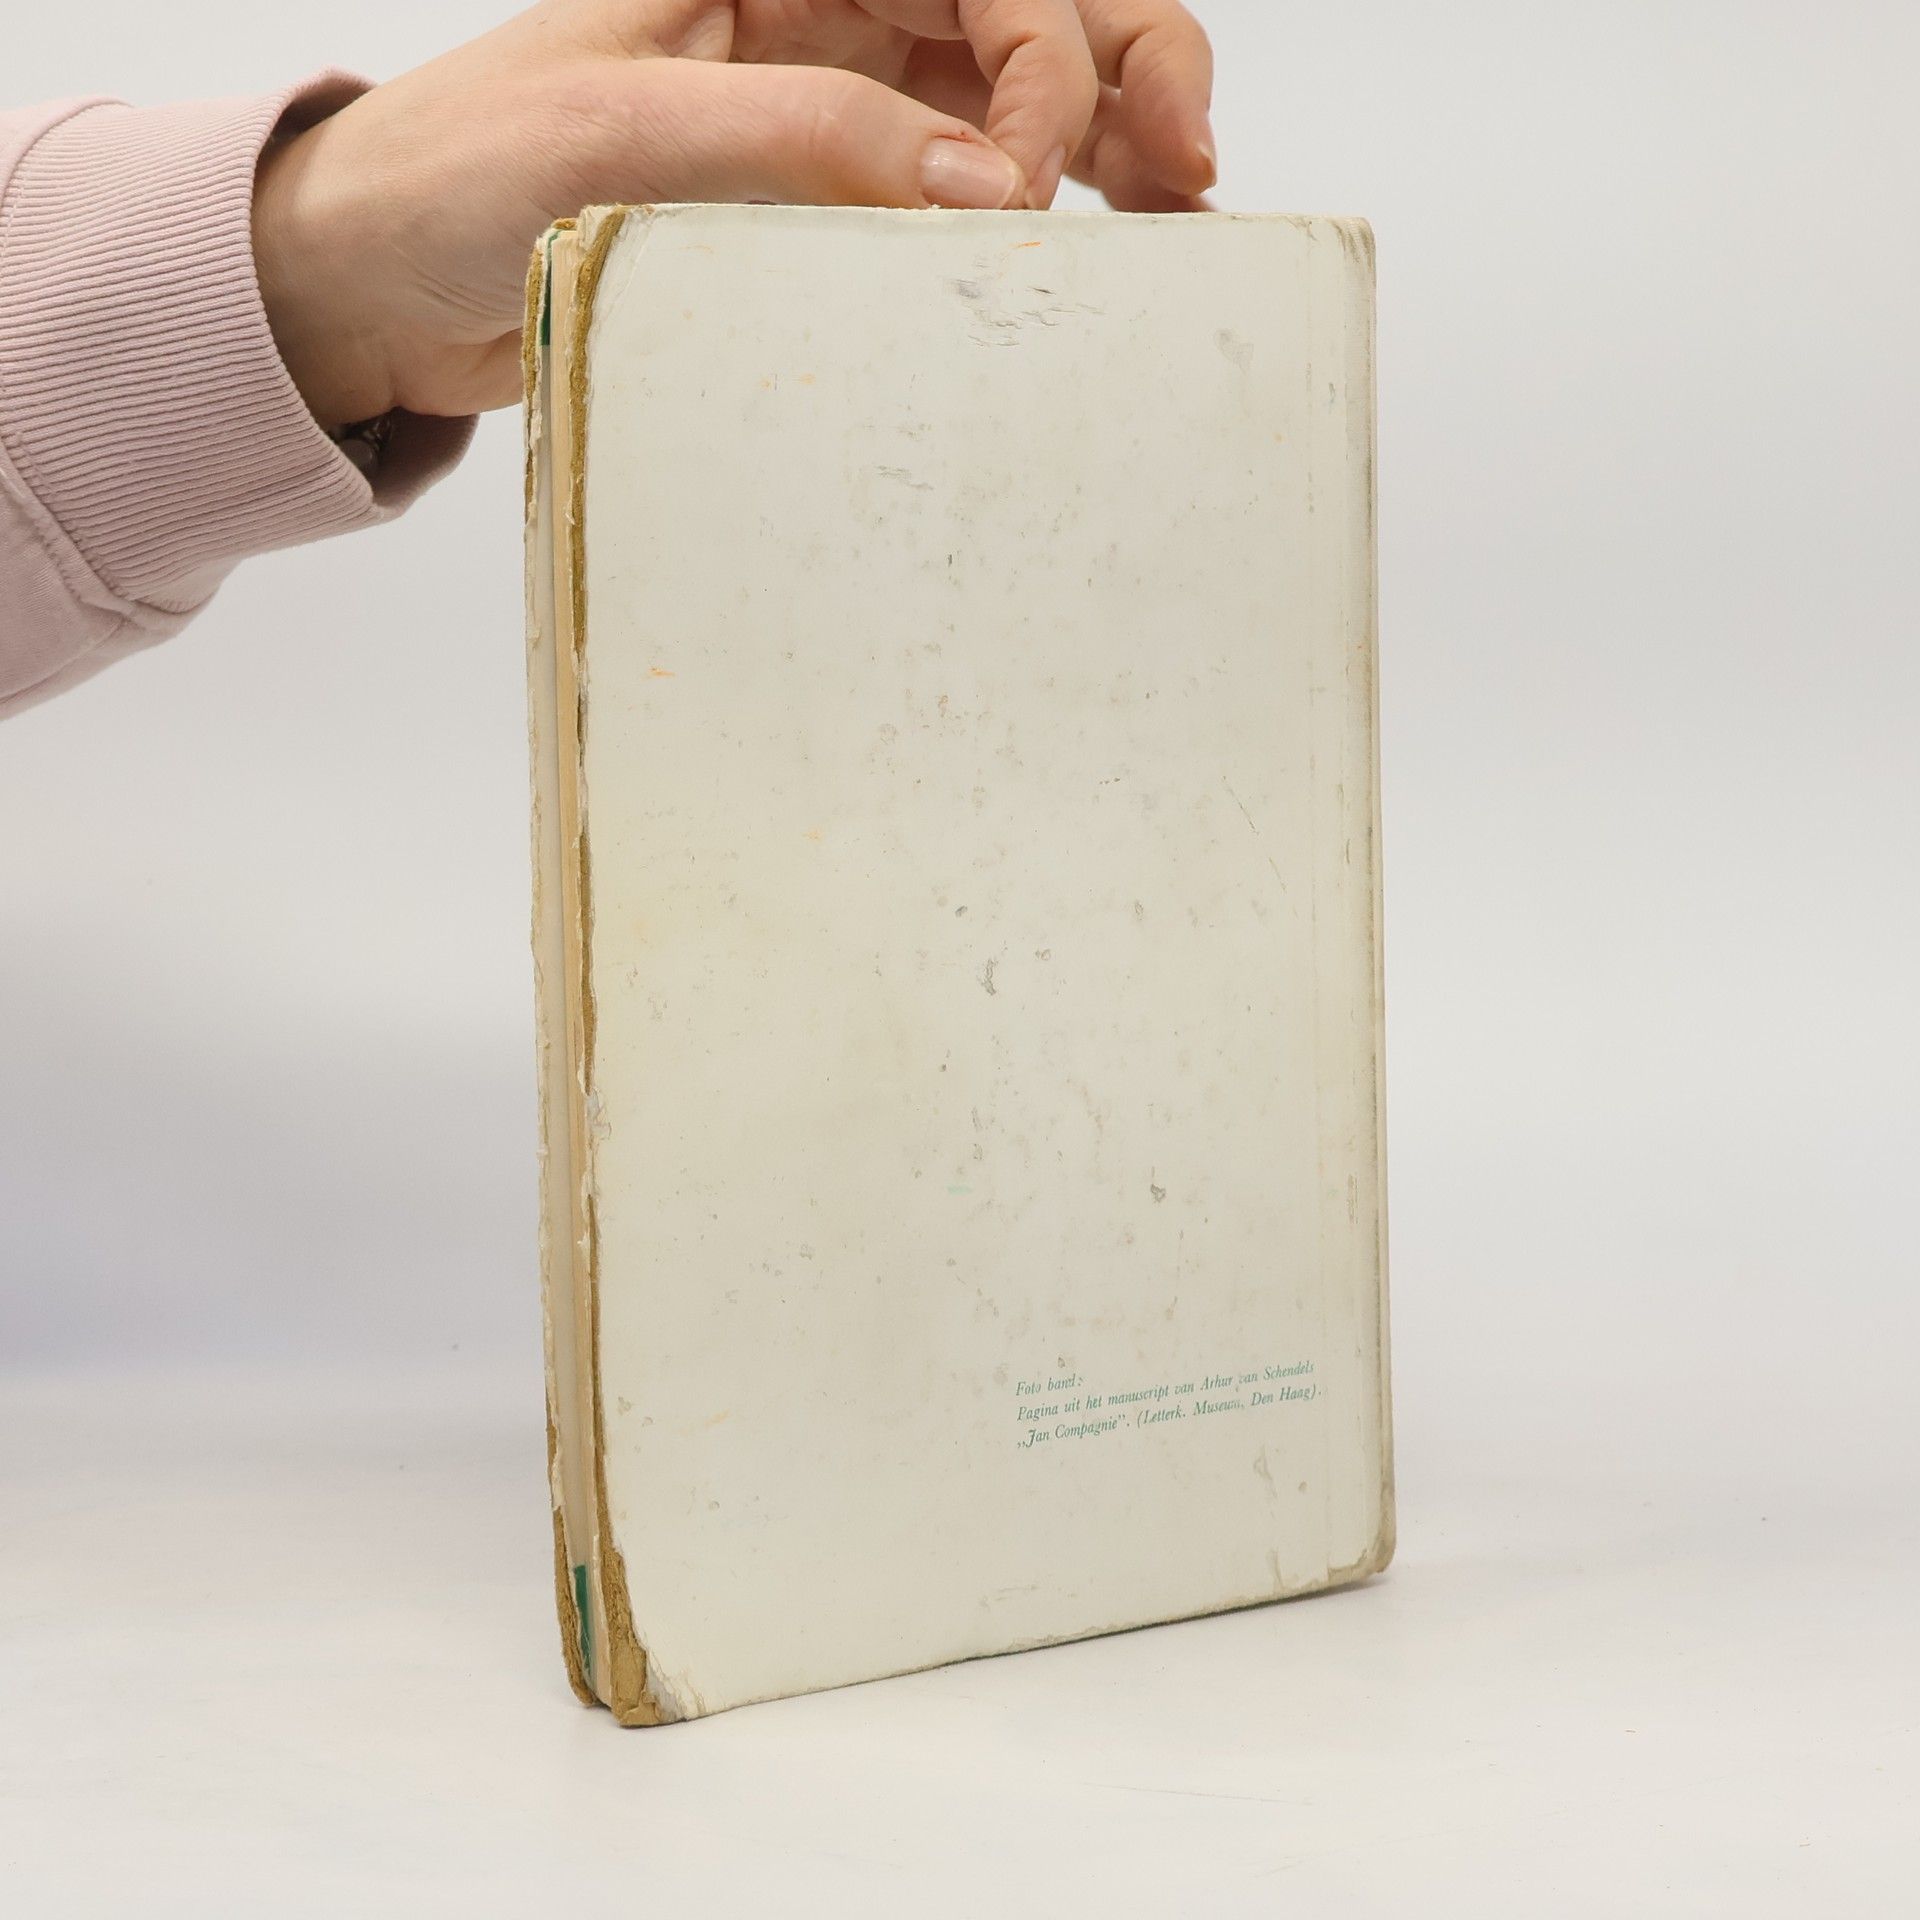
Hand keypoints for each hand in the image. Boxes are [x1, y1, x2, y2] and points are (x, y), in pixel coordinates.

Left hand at [253, 0, 1215, 431]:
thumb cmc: (454, 175)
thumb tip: (991, 187)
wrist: (378, 285)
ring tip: (1179, 218)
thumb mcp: (616, 136)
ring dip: (1112, 144)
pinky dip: (1041, 219)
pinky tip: (1094, 254)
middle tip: (1190, 173)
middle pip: (1027, 9)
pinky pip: (961, 191)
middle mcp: (822, 11)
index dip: (1040, 62)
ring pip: (1017, 97)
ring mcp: (832, 106)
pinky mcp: (824, 204)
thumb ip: (802, 138)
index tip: (1032, 188)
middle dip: (1127, 70)